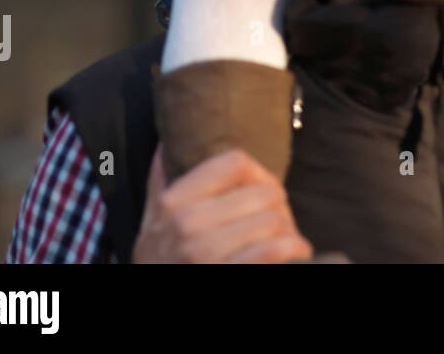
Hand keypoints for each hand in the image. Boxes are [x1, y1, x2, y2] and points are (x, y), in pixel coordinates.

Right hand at [132, 147, 313, 263]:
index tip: (264, 189)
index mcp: (173, 203)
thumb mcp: (150, 223)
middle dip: (280, 207)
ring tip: (288, 239)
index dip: (260, 173)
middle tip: (281, 220)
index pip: (235, 163)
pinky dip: (293, 248)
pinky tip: (297, 250)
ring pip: (273, 221)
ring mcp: (204, 253)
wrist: (147, 300)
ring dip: (289, 231)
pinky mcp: (226, 274)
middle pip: (264, 193)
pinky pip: (272, 250)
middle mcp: (187, 224)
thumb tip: (165, 144)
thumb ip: (159, 183)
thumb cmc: (158, 263)